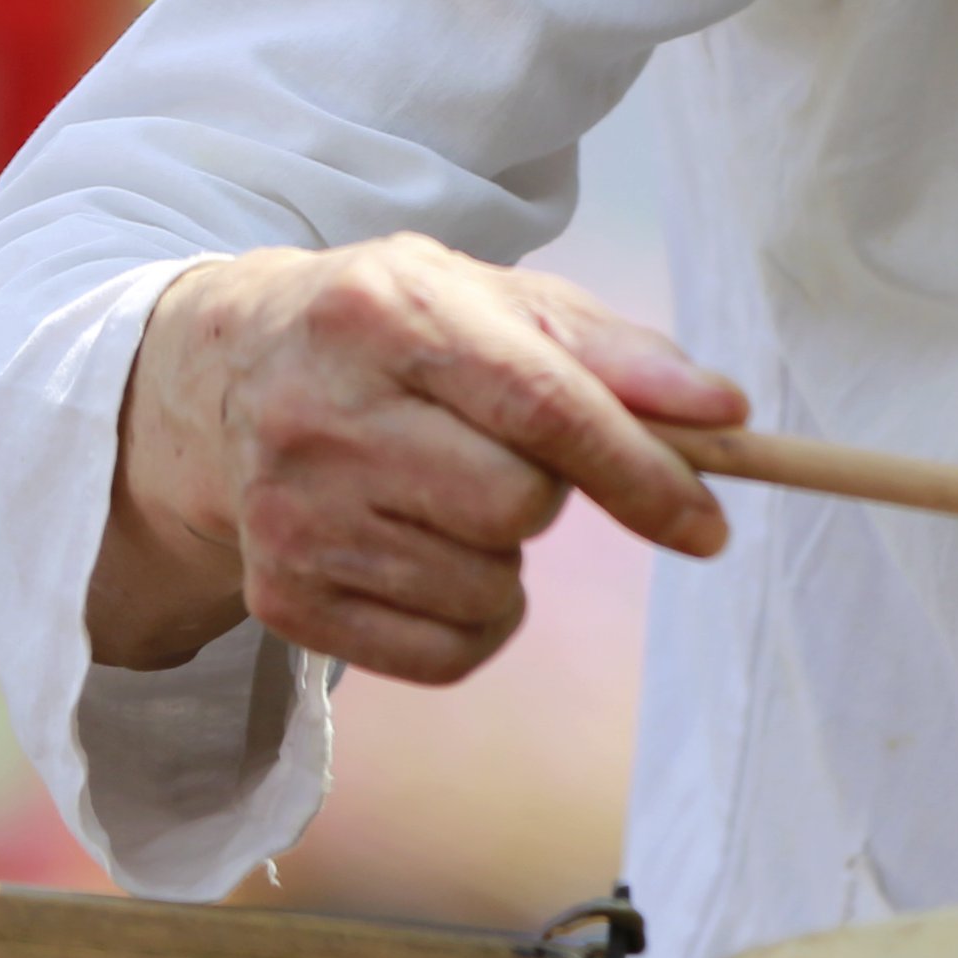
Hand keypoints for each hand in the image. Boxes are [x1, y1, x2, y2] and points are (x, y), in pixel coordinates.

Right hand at [86, 239, 747, 679]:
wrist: (230, 374)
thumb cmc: (398, 332)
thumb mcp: (500, 303)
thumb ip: (619, 354)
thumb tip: (726, 415)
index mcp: (391, 313)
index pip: (543, 407)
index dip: (639, 471)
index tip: (708, 524)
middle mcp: (325, 415)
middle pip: (517, 507)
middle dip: (546, 495)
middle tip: (503, 458)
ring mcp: (291, 515)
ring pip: (486, 588)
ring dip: (505, 558)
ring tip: (448, 496)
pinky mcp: (281, 598)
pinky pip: (444, 655)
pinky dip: (474, 621)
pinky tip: (429, 556)